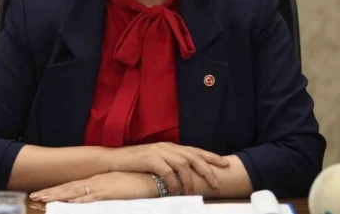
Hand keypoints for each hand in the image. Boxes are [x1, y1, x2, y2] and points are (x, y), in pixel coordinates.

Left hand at [30, 172, 158, 202]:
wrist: (152, 179)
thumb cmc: (137, 183)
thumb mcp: (117, 188)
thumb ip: (105, 192)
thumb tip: (92, 198)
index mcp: (97, 180)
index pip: (73, 186)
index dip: (57, 190)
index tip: (43, 193)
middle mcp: (96, 182)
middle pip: (69, 188)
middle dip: (51, 192)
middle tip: (35, 196)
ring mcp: (102, 186)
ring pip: (75, 192)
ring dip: (58, 196)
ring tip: (43, 199)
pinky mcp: (109, 192)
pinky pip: (90, 197)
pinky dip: (78, 200)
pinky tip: (68, 202)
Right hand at [107, 142, 229, 195]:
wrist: (114, 160)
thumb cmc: (136, 164)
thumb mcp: (156, 161)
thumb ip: (170, 164)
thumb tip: (186, 176)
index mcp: (171, 146)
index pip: (196, 151)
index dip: (212, 157)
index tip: (226, 164)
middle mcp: (167, 147)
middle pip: (193, 156)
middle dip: (207, 170)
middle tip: (216, 183)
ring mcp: (158, 152)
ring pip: (182, 164)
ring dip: (189, 180)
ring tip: (192, 193)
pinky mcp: (149, 159)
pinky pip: (167, 172)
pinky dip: (173, 183)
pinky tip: (175, 192)